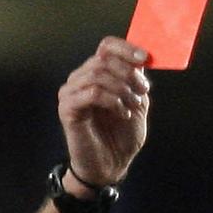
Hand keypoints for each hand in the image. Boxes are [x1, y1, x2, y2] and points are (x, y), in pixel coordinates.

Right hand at [58, 37, 150, 185]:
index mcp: (97, 74)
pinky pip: (92, 93)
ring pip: (97, 74)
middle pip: (103, 59)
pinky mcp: (67, 108)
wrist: (110, 166)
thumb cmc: (121, 136)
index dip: (126, 48)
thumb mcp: (137, 104)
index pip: (106, 46)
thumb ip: (137, 81)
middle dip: (129, 73)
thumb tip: (142, 59)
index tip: (144, 58)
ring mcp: (71, 93)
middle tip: (143, 91)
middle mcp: (80, 79)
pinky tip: (122, 113)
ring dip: (122, 89)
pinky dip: (112, 101)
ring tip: (133, 106)